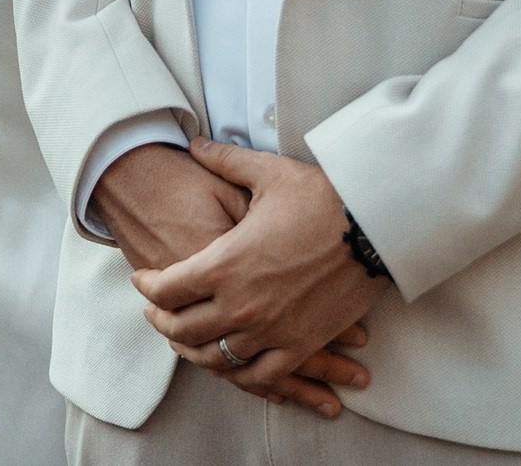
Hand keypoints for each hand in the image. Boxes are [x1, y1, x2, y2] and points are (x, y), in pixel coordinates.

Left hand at [132, 140, 389, 407]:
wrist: (377, 228)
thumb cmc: (322, 198)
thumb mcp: (267, 173)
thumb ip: (224, 161)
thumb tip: (195, 145)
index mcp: (224, 264)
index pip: (167, 289)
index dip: (147, 287)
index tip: (143, 281)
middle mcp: (242, 305)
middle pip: (182, 329)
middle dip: (162, 320)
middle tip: (155, 311)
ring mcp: (272, 331)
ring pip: (216, 357)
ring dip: (194, 350)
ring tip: (185, 340)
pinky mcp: (301, 345)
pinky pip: (260, 375)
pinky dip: (239, 374)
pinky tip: (230, 365)